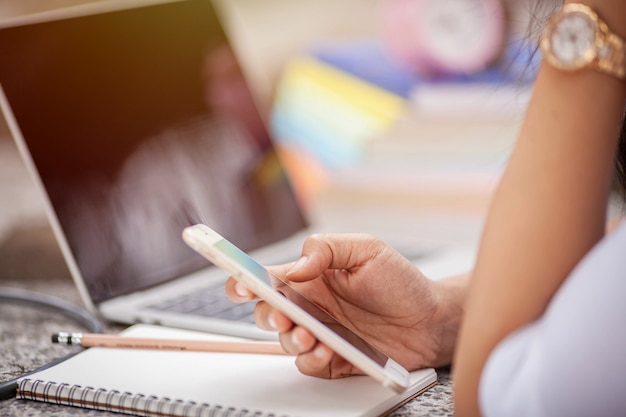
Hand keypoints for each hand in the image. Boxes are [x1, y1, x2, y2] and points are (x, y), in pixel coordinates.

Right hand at [225, 233, 465, 377]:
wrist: (431, 319)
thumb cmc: (401, 281)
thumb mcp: (366, 249)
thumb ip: (327, 249)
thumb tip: (296, 266)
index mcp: (311, 276)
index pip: (268, 277)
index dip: (245, 280)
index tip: (240, 284)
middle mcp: (310, 305)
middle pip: (267, 311)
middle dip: (266, 314)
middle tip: (281, 314)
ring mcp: (320, 332)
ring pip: (285, 340)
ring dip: (291, 338)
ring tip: (312, 334)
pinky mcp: (333, 358)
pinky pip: (308, 363)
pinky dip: (311, 359)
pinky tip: (327, 349)